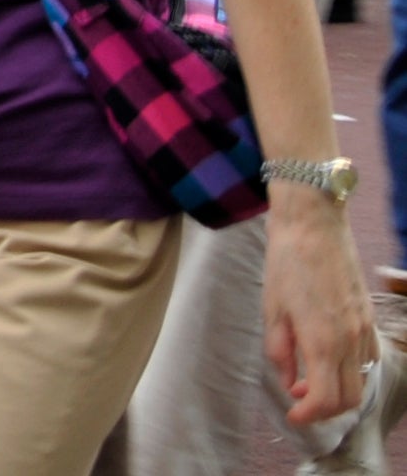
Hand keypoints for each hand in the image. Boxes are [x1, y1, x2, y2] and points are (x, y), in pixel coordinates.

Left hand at [264, 191, 377, 427]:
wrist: (312, 224)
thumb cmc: (286, 262)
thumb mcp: (272, 308)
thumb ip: (280, 350)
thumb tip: (289, 380)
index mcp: (322, 341)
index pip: (327, 399)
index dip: (309, 415)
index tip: (293, 415)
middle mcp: (349, 340)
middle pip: (350, 398)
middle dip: (325, 408)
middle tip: (299, 398)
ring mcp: (364, 328)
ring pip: (362, 380)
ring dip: (339, 390)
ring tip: (309, 377)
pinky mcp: (368, 316)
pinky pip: (368, 357)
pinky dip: (351, 368)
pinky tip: (327, 355)